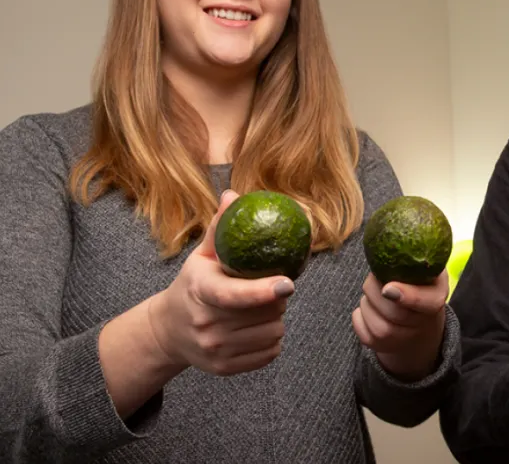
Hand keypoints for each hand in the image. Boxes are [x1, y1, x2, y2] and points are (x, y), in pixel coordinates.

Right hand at [147, 190, 294, 375]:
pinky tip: (257, 328)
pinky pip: (270, 353)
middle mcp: (205, 324)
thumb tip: (234, 195)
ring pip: (272, 333)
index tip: (287, 283)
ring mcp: (214, 350)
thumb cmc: (193, 285)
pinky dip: (272, 340)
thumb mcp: (201, 257)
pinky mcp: (225, 368)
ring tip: (261, 308)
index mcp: (200, 291)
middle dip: (277, 298)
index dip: (263, 291)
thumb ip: (219, 227)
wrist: (167, 331)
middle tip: (270, 288)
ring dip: (276, 319)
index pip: (234, 295)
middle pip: (265, 313)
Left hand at [352, 271, 448, 381]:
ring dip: (367, 304)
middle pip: (395, 314)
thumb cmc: (417, 284)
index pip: (429, 303)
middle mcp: (425, 325)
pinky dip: (359, 317)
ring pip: (378, 326)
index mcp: (437, 298)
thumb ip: (411, 261)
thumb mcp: (423, 268)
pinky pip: (364, 334)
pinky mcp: (383, 347)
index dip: (408, 296)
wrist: (417, 319)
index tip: (387, 287)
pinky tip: (368, 308)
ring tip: (373, 294)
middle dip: (376, 292)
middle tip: (375, 279)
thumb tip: (387, 258)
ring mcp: (404, 340)